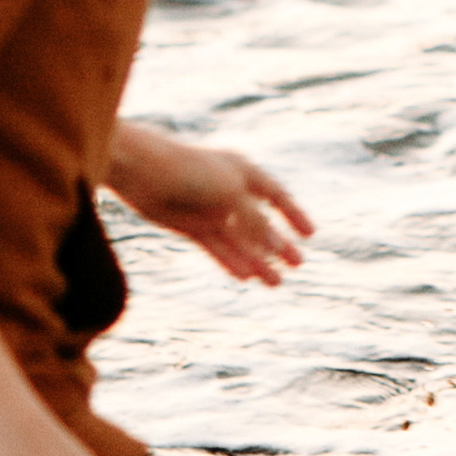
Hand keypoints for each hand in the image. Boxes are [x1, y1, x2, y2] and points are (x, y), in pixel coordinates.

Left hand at [104, 122, 311, 287]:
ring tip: (275, 283)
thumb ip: (254, 221)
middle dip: (279, 244)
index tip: (310, 235)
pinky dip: (232, 261)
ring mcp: (211, 210)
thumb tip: (275, 248)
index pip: (276, 195)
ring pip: (241, 241)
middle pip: (260, 223)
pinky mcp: (192, 226)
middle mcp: (230, 191)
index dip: (294, 214)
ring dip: (258, 260)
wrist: (144, 171)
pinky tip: (246, 276)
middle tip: (298, 265)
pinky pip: (218, 248)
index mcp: (244, 172)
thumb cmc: (191, 171)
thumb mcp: (232, 193)